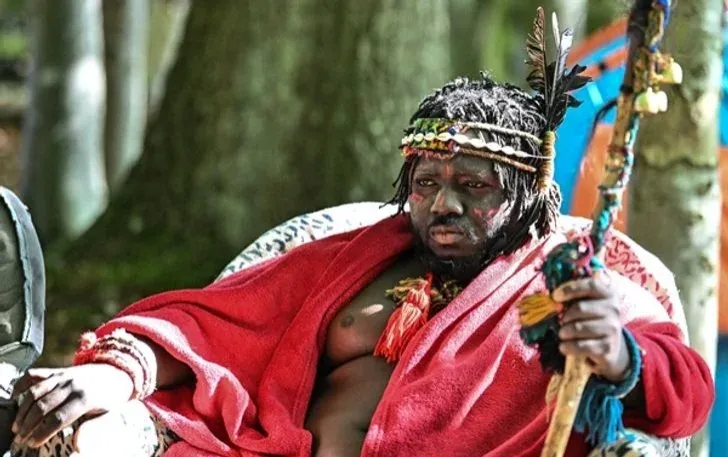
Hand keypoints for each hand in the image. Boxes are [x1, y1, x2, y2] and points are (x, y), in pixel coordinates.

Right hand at [11, 364, 133, 447]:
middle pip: (42, 407)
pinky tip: (16, 399)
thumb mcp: (108, 414)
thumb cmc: (110, 398)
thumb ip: (92, 428)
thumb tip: (78, 445)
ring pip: (35, 393)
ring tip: (17, 426)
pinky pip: (34, 376)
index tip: (33, 443)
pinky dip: (21, 386)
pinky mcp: (56, 371)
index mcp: (85, 399)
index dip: (42, 433)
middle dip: (28, 425)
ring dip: (22, 410)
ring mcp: (62, 376)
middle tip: (21, 438)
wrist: (115, 373)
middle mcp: (71, 385)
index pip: (57, 418)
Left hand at [553, 272, 630, 382]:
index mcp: (608, 294)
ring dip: (565, 332)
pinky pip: (582, 345)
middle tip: (561, 321)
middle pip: (580, 308)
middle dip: (565, 316)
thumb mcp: (587, 304)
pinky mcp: (608, 347)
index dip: (571, 288)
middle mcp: (613, 309)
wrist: (608, 346)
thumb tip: (552, 296)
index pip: (591, 285)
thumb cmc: (591, 320)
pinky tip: (564, 346)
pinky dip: (568, 346)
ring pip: (579, 327)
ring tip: (562, 334)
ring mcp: (612, 329)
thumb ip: (573, 297)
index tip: (555, 296)